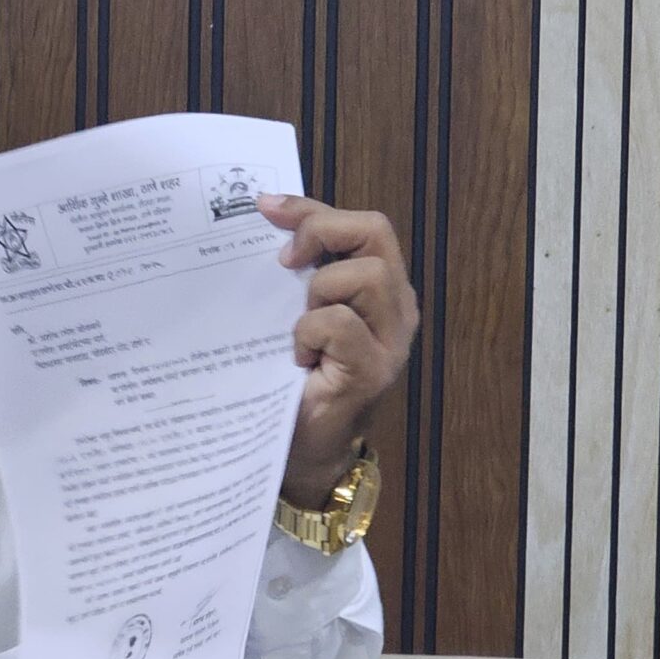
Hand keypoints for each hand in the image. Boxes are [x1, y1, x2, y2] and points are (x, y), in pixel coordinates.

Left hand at [259, 194, 419, 505]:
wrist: (302, 451)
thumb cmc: (294, 378)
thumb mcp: (293, 311)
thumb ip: (294, 270)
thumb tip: (263, 212)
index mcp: (380, 286)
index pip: (362, 223)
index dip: (313, 207)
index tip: (264, 207)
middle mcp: (396, 308)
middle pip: (376, 231)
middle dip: (322, 231)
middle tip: (284, 261)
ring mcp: (391, 340)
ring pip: (365, 274)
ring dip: (317, 289)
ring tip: (297, 324)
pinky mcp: (374, 371)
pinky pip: (340, 323)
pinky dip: (309, 331)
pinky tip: (298, 357)